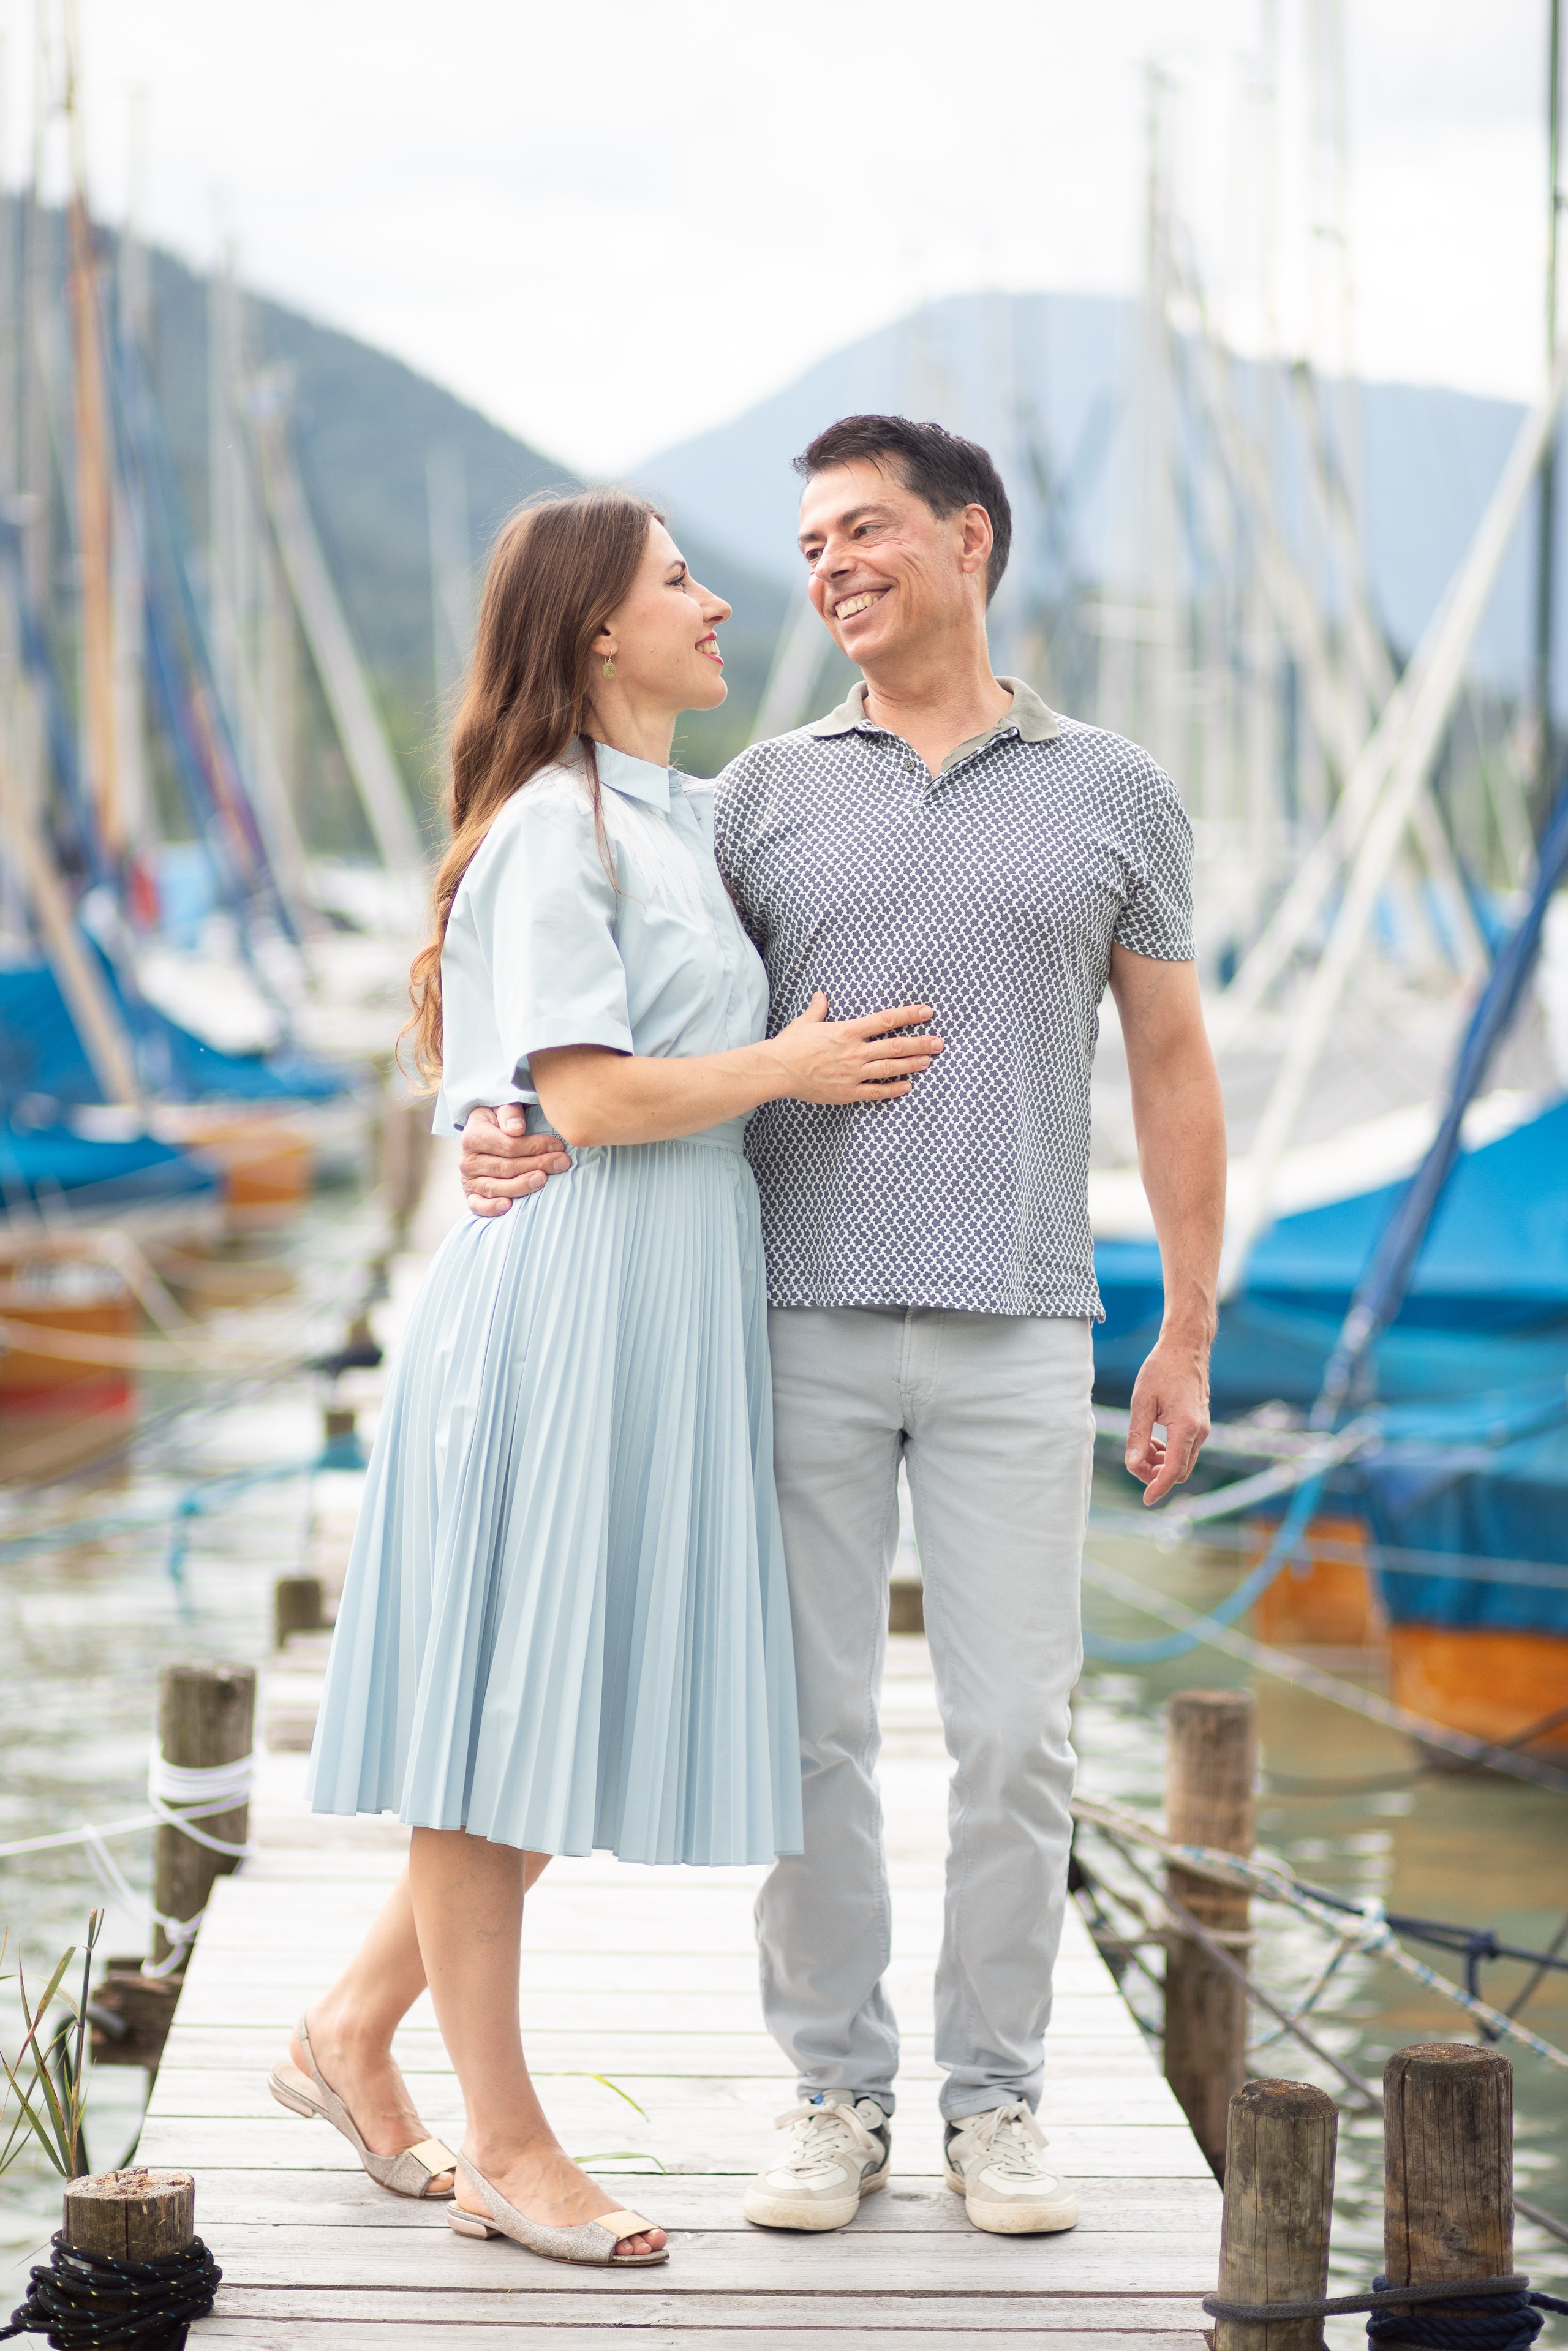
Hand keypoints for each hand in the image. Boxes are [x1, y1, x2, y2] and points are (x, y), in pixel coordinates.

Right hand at [458, 1105, 571, 1217]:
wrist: (482, 1132)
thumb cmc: (498, 1120)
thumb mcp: (502, 1108)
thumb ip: (510, 1112)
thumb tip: (516, 1129)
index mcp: (473, 1136)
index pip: (509, 1146)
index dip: (535, 1147)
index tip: (558, 1146)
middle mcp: (468, 1160)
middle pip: (507, 1167)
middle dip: (537, 1165)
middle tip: (562, 1163)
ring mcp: (468, 1179)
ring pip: (496, 1187)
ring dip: (522, 1186)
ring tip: (544, 1180)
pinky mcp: (471, 1194)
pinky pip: (478, 1205)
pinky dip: (491, 1208)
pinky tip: (508, 1206)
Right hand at [767, 993, 942, 1103]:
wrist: (778, 1070)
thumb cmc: (791, 1045)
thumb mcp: (806, 1022)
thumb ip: (819, 1009)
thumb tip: (821, 995)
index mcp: (847, 1031)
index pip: (885, 1020)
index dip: (909, 1015)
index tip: (927, 1012)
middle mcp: (855, 1052)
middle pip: (895, 1046)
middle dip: (920, 1044)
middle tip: (939, 1042)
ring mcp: (853, 1073)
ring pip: (890, 1069)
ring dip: (912, 1065)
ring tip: (929, 1061)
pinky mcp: (848, 1092)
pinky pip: (876, 1092)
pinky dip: (894, 1090)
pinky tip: (908, 1086)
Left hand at [1124, 1331, 1210, 1506]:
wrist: (1186, 1348)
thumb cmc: (1161, 1369)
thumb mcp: (1142, 1402)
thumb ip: (1137, 1436)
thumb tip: (1132, 1464)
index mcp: (1186, 1427)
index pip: (1174, 1470)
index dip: (1159, 1487)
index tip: (1146, 1500)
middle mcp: (1199, 1431)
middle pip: (1179, 1470)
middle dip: (1156, 1475)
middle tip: (1133, 1462)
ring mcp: (1202, 1429)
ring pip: (1183, 1462)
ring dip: (1161, 1464)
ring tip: (1140, 1449)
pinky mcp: (1200, 1425)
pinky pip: (1185, 1450)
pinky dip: (1168, 1453)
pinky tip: (1153, 1441)